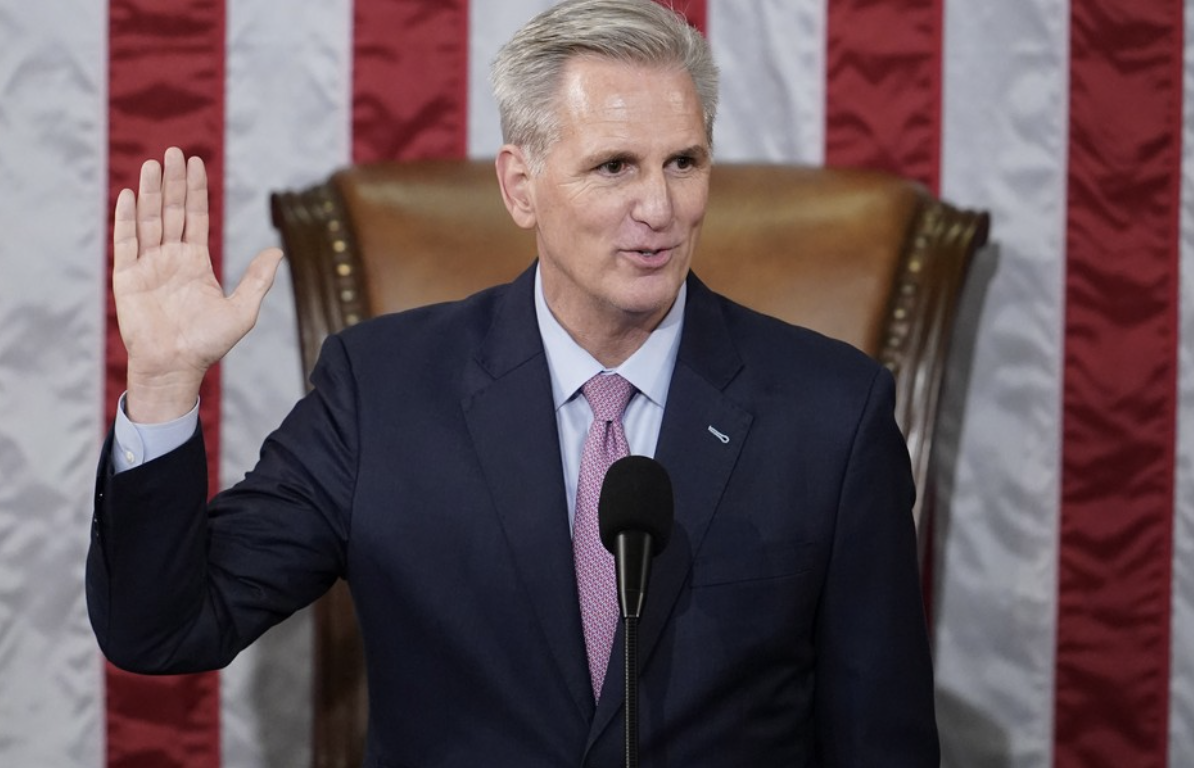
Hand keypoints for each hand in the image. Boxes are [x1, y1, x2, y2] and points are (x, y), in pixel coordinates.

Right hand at [113, 147, 282, 422]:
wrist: (176, 366)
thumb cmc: (208, 344)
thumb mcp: (242, 310)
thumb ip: (257, 280)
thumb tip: (277, 251)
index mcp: (196, 262)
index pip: (196, 217)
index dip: (195, 190)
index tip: (196, 163)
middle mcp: (171, 258)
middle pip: (171, 211)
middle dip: (172, 182)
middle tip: (174, 152)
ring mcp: (148, 266)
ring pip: (148, 220)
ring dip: (150, 192)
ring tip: (153, 164)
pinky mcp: (126, 277)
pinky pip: (125, 243)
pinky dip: (126, 219)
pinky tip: (128, 195)